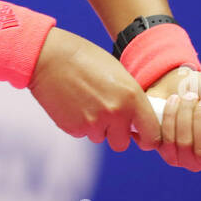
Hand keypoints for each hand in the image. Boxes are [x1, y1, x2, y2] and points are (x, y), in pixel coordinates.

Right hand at [28, 29, 164, 152]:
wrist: (49, 57)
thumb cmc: (85, 58)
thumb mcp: (118, 73)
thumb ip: (130, 98)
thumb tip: (137, 120)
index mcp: (131, 97)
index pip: (152, 135)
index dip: (147, 138)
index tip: (141, 135)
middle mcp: (115, 113)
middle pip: (122, 143)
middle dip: (115, 133)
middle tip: (106, 115)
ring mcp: (93, 123)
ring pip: (100, 137)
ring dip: (96, 126)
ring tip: (85, 101)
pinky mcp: (73, 128)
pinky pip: (82, 133)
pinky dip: (79, 123)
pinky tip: (73, 103)